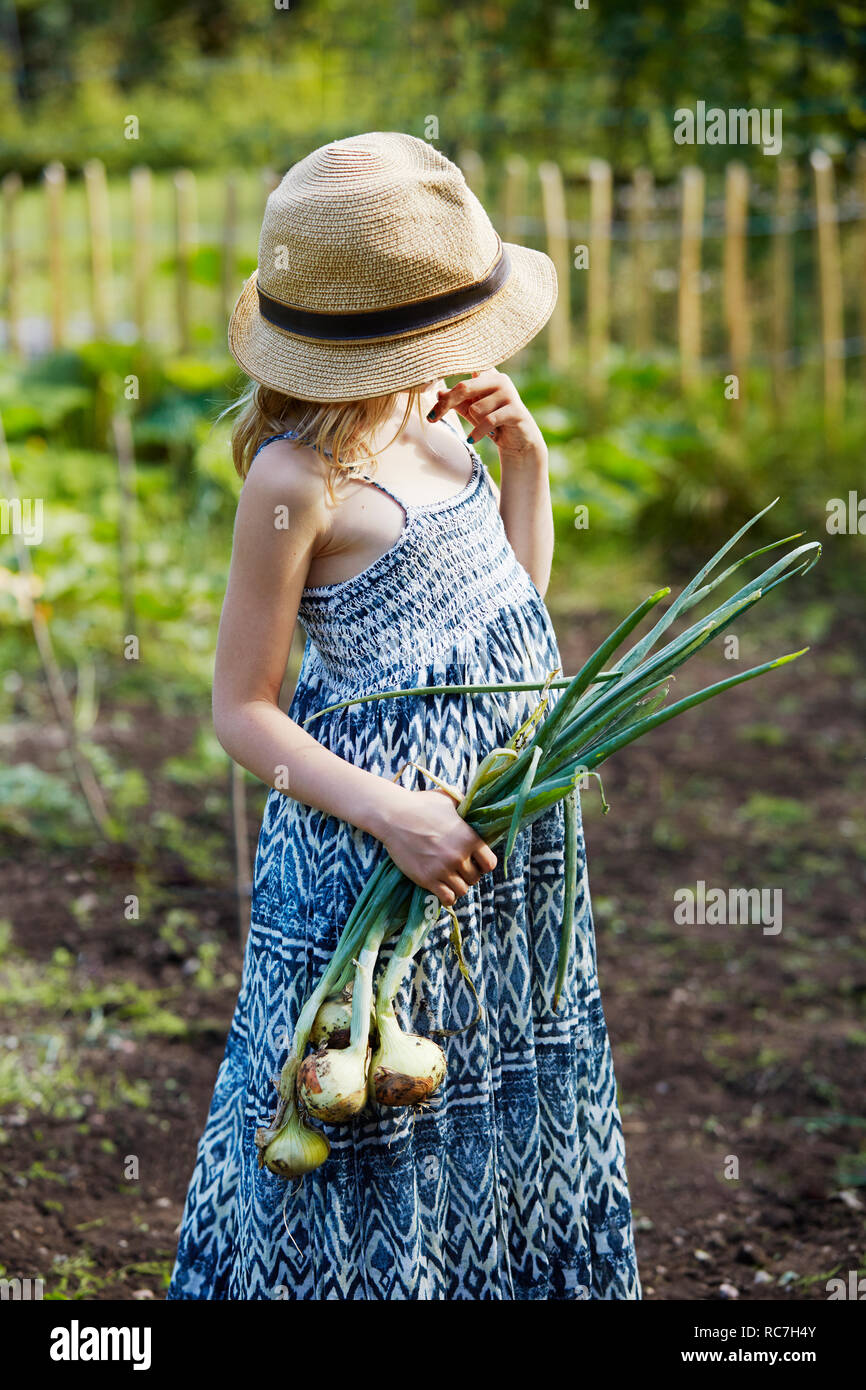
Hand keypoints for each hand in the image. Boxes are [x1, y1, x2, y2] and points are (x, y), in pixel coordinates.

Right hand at [375, 787, 496, 906]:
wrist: (393, 815)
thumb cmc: (421, 804)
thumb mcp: (449, 799)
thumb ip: (465, 806)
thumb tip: (473, 807)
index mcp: (469, 838)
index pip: (490, 864)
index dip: (484, 863)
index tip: (475, 861)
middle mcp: (459, 856)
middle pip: (476, 878)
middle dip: (469, 874)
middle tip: (458, 868)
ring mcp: (443, 870)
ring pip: (462, 890)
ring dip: (458, 885)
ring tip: (450, 878)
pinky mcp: (427, 879)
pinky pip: (447, 898)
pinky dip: (447, 896)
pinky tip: (442, 888)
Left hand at [427, 369, 545, 460]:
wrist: (518, 441)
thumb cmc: (493, 423)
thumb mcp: (471, 411)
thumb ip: (457, 401)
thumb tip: (439, 392)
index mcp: (489, 375)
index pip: (462, 377)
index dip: (446, 387)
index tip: (430, 396)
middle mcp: (500, 380)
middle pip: (464, 388)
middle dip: (446, 404)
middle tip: (431, 418)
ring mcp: (510, 394)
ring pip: (476, 409)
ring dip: (475, 423)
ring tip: (484, 428)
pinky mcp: (516, 411)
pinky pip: (488, 421)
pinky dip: (477, 432)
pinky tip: (472, 438)